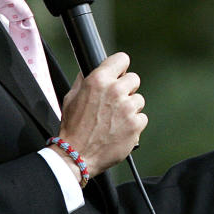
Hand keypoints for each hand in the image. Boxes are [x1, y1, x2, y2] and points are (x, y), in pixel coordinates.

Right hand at [52, 52, 146, 177]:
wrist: (77, 155)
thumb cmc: (73, 128)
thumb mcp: (71, 98)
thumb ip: (83, 81)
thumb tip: (91, 69)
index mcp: (98, 80)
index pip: (122, 59)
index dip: (121, 67)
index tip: (120, 74)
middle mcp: (115, 91)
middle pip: (134, 79)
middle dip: (127, 89)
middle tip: (116, 102)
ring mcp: (127, 108)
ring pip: (139, 100)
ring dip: (130, 108)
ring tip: (115, 120)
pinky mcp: (135, 124)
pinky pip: (142, 117)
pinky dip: (134, 124)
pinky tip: (120, 130)